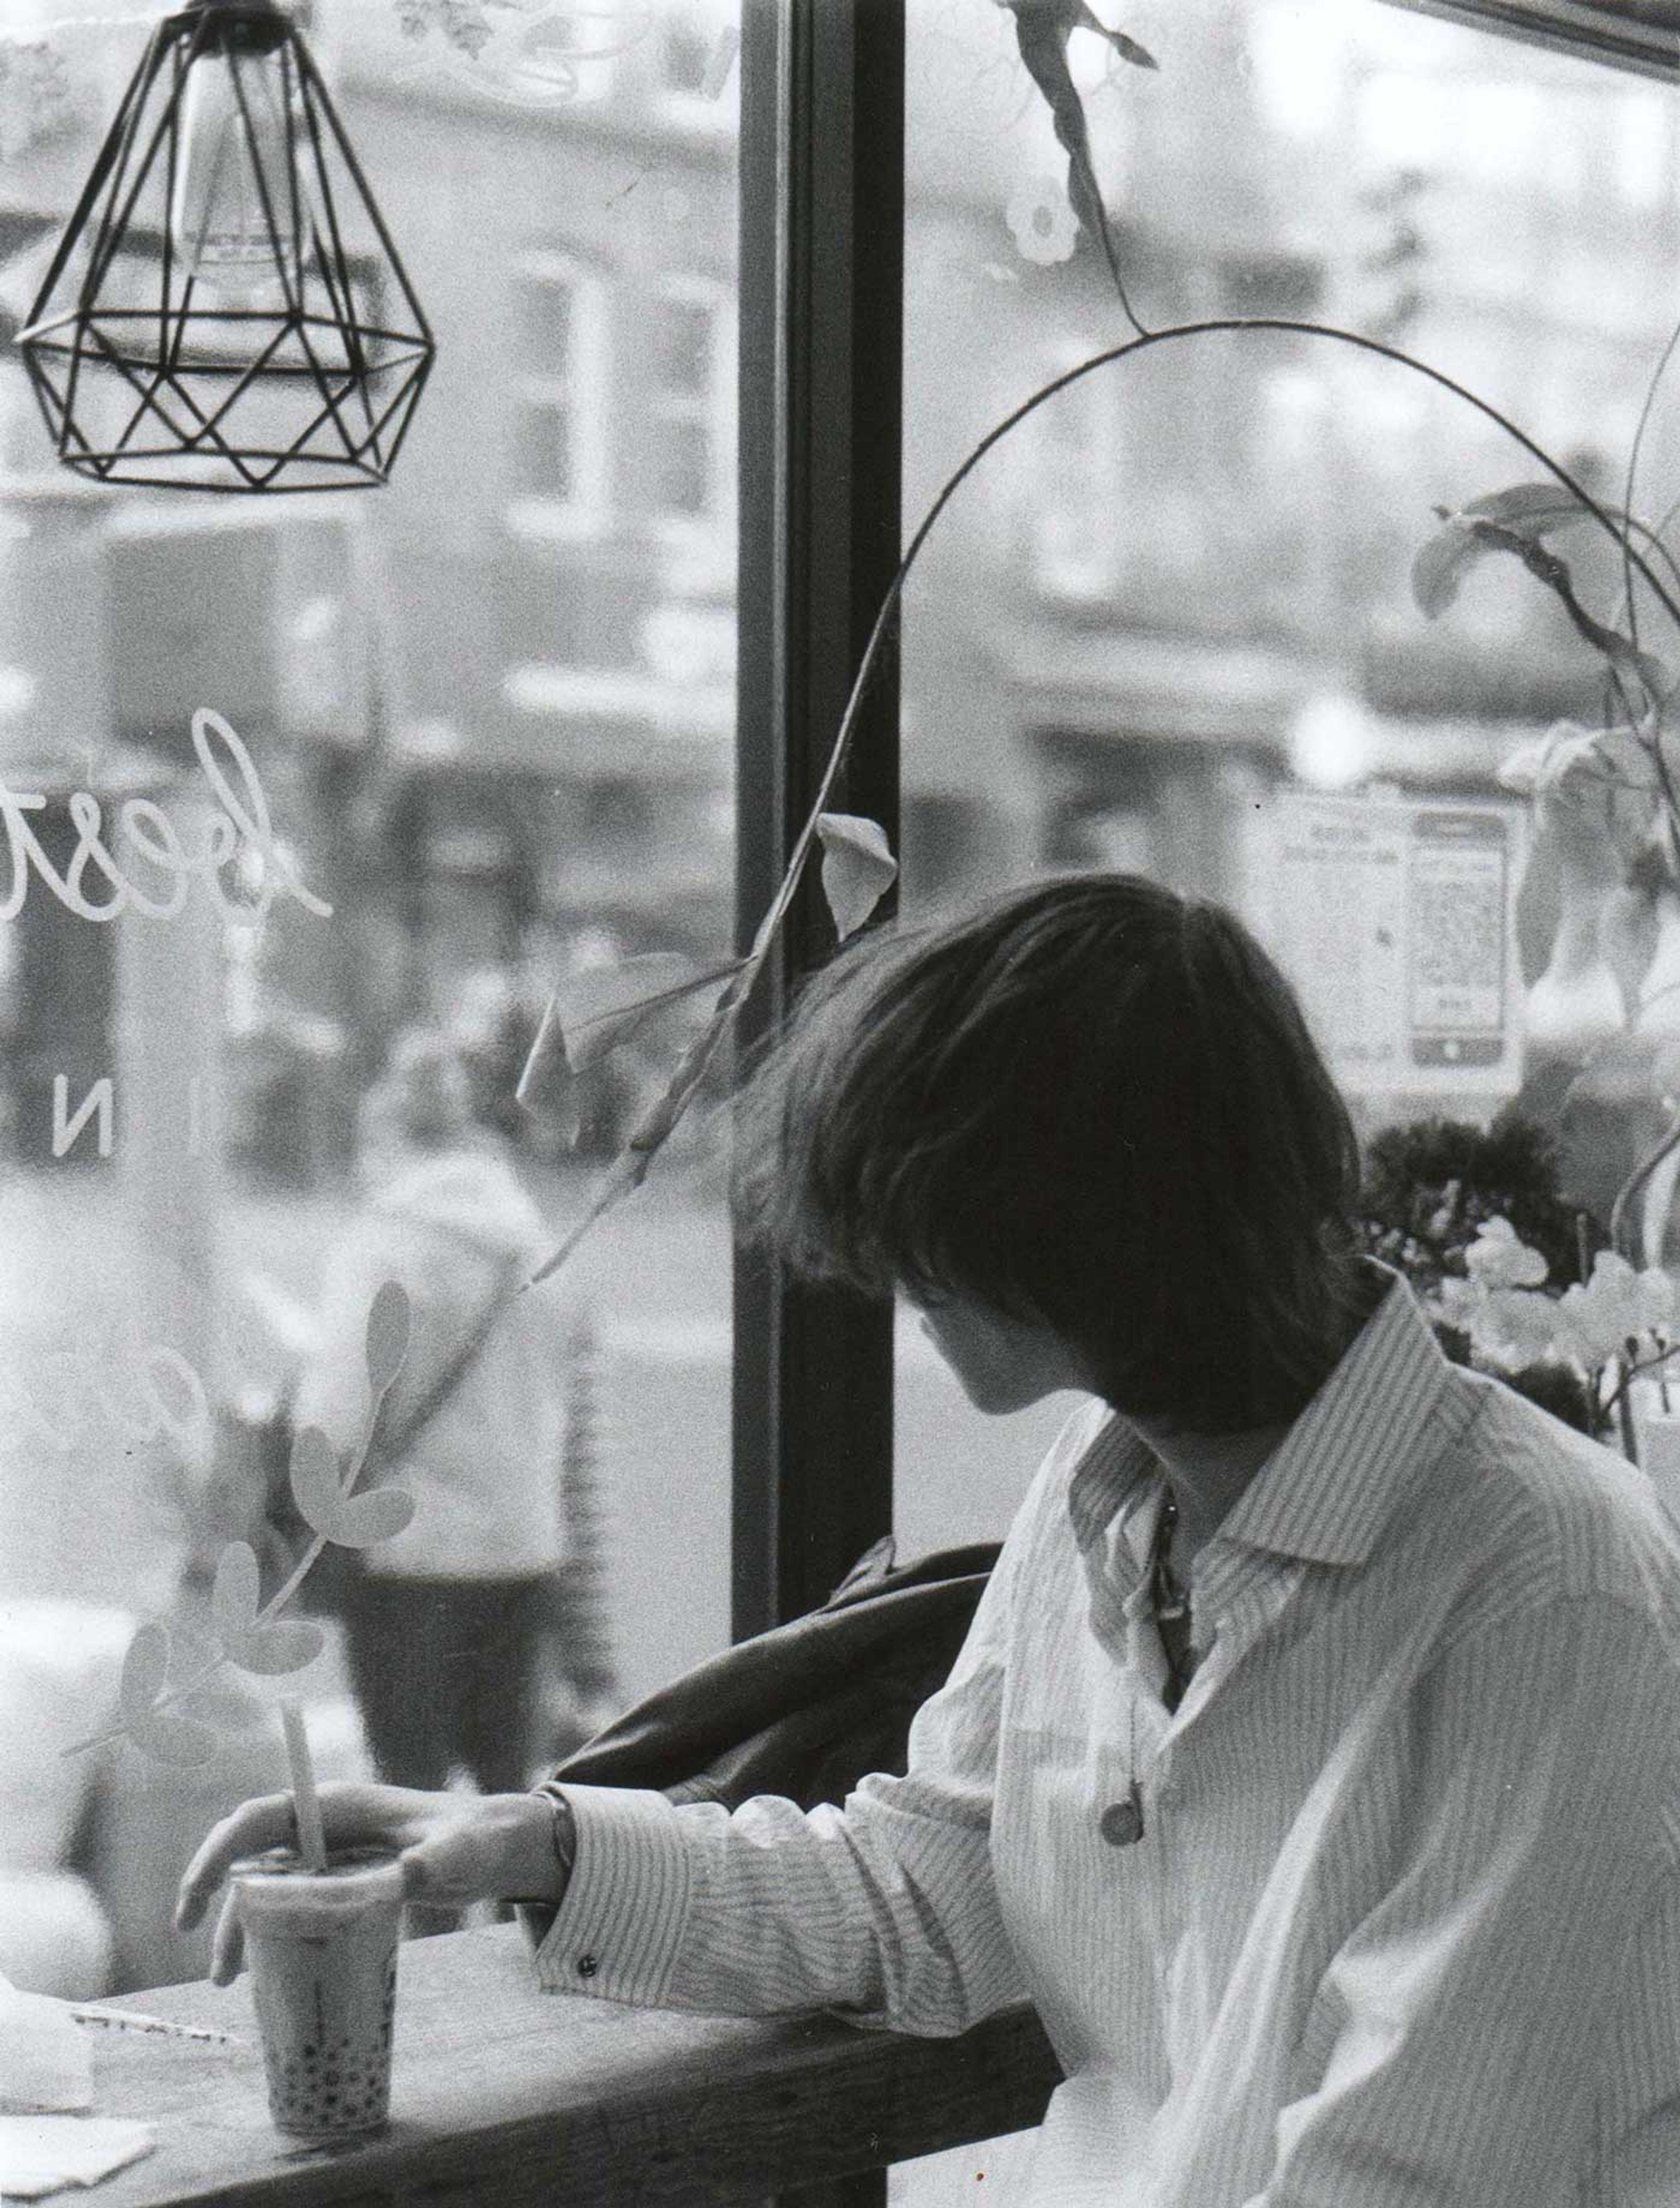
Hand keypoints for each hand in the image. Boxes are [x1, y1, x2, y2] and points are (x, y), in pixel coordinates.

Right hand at [174, 1782, 559, 1984]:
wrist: (490, 1848)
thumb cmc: (472, 1839)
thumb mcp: (456, 1852)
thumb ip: (434, 1863)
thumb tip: (406, 1877)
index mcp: (337, 1808)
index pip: (259, 1818)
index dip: (220, 1849)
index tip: (196, 1893)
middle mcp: (324, 1828)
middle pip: (251, 1855)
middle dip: (215, 1893)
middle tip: (194, 1942)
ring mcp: (329, 1855)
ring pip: (266, 1886)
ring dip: (240, 1927)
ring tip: (225, 1981)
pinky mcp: (339, 1881)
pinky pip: (290, 1904)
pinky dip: (269, 1934)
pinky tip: (263, 1974)